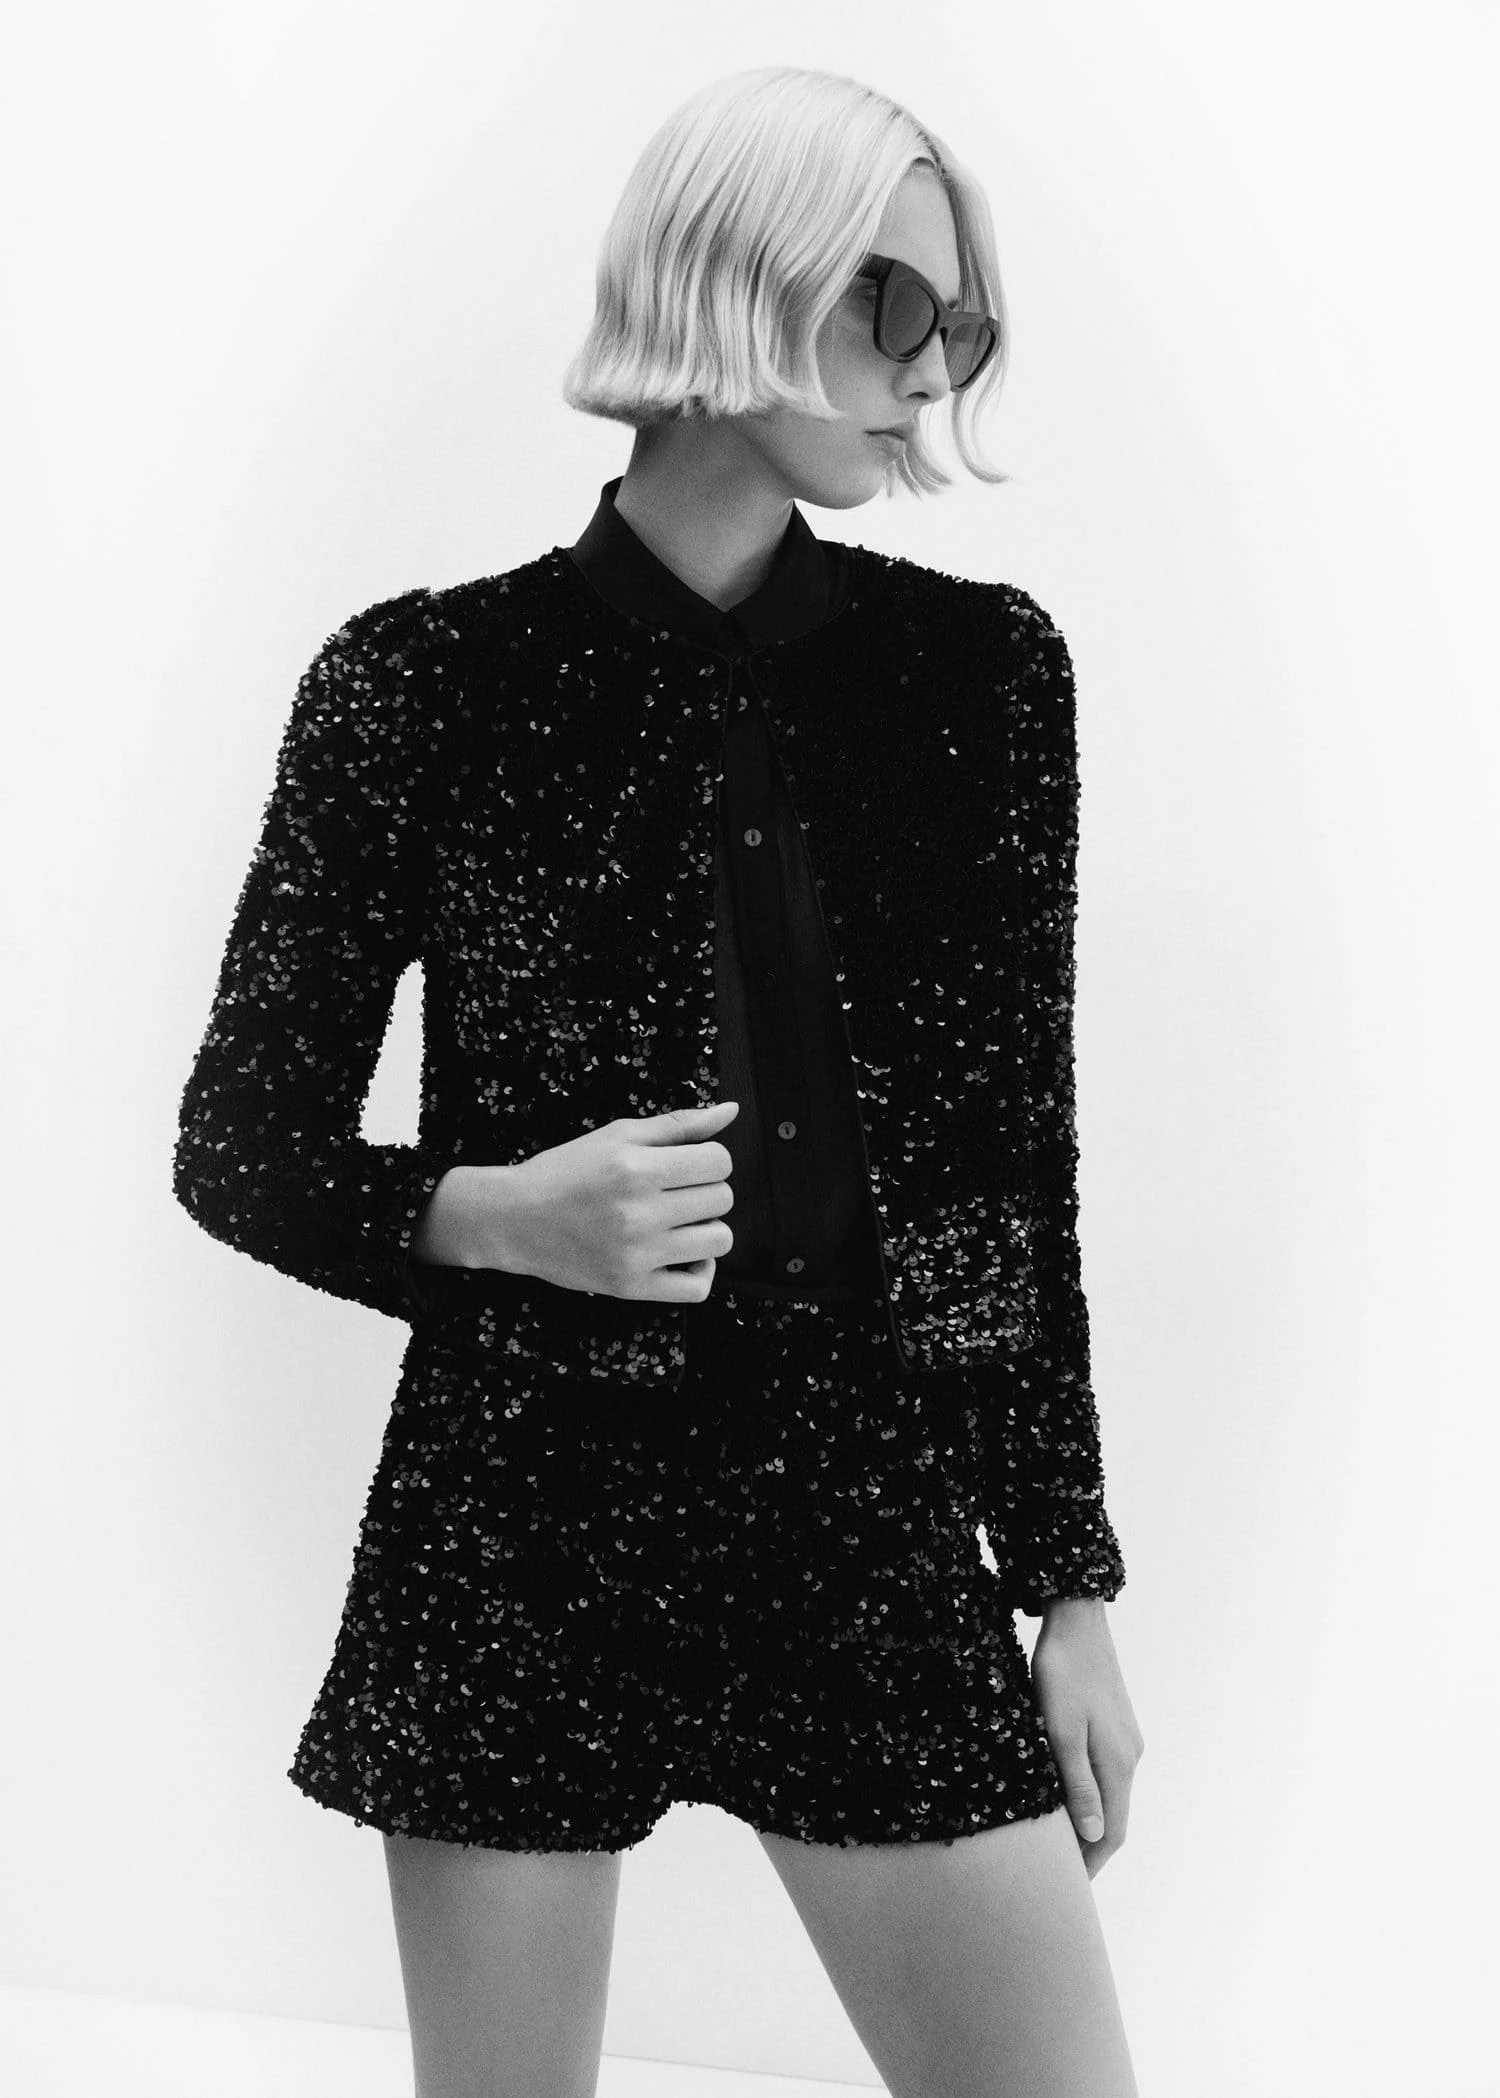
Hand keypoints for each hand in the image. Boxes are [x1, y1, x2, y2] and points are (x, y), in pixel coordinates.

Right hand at [481, 1099, 739, 1302]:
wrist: (514, 1219)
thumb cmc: (566, 1171)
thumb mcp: (618, 1135)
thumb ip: (678, 1124)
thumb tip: (730, 1110)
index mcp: (637, 1168)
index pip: (718, 1161)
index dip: (709, 1158)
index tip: (687, 1163)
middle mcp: (640, 1212)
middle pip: (722, 1198)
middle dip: (707, 1189)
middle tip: (677, 1191)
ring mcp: (637, 1253)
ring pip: (719, 1241)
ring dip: (707, 1228)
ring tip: (679, 1221)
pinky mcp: (632, 1286)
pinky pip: (697, 1287)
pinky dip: (701, 1270)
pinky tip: (682, 1253)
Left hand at [1030, 1599, 1144, 1879]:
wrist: (1076, 1619)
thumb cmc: (1062, 1674)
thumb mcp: (1060, 1731)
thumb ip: (1078, 1783)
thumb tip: (1092, 1834)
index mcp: (1118, 1764)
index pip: (1110, 1832)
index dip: (1090, 1862)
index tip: (1068, 1888)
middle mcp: (1129, 1756)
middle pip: (1114, 1817)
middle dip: (1089, 1847)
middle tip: (1059, 1871)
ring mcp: (1125, 1738)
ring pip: (1109, 1793)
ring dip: (1088, 1818)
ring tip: (1057, 1837)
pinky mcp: (1114, 1722)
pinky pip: (1104, 1770)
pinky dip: (1088, 1791)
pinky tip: (1064, 1790)